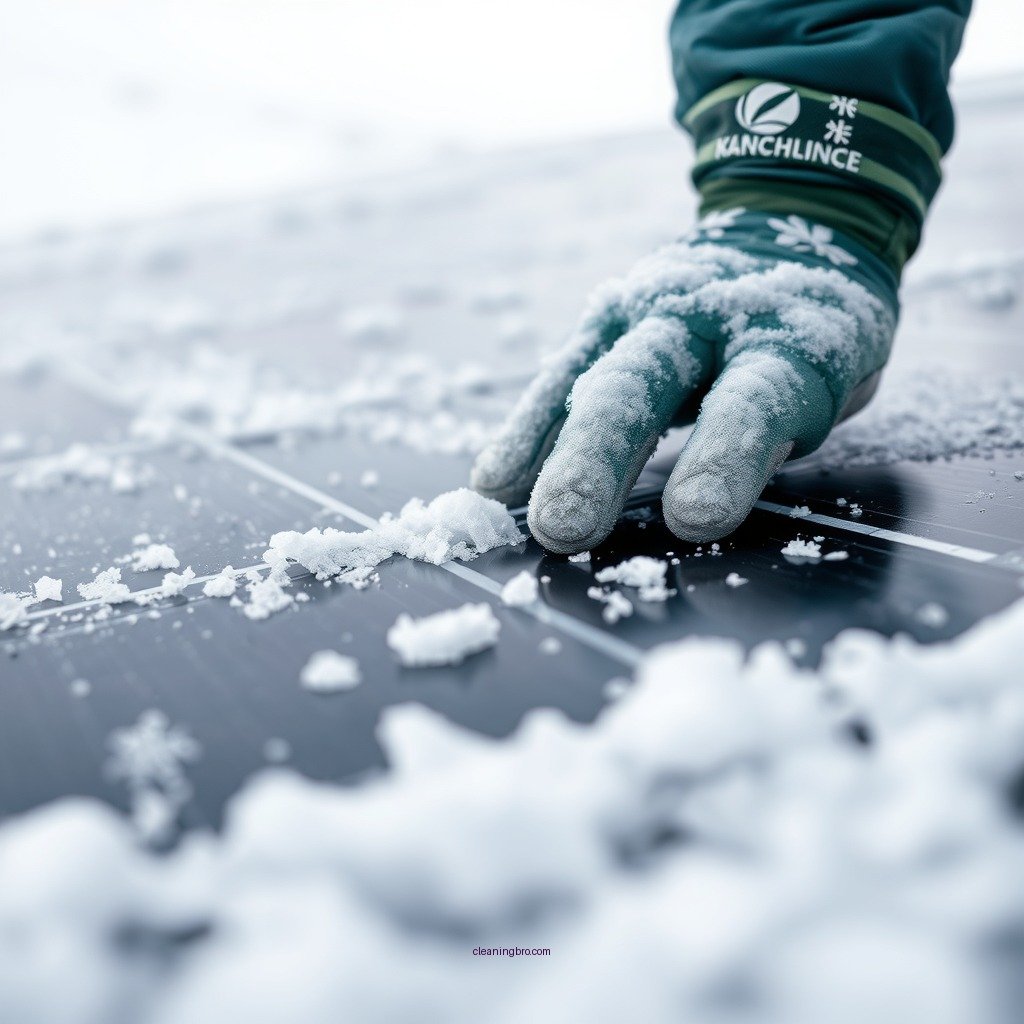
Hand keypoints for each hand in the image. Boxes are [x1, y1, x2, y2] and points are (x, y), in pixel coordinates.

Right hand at [471, 209, 896, 552]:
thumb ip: (778, 431)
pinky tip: (496, 481)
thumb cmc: (814, 338)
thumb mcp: (836, 378)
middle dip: (601, 457)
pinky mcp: (602, 325)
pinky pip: (558, 379)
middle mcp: (703, 316)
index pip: (752, 397)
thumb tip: (700, 504)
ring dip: (550, 451)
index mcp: (787, 336)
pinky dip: (527, 432)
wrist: (781, 232)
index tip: (692, 517)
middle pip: (643, 383)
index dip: (724, 456)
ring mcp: (643, 314)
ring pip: (589, 379)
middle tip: (567, 525)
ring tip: (520, 510)